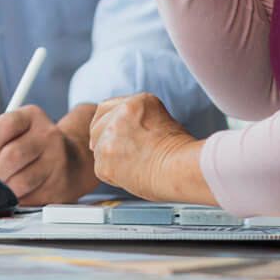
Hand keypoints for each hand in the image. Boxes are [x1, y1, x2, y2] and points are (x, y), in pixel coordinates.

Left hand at [0, 103, 99, 203]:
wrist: (69, 161)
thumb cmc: (27, 146)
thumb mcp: (5, 134)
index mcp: (30, 116)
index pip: (5, 126)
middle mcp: (47, 135)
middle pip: (13, 156)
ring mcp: (57, 160)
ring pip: (23, 181)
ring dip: (4, 189)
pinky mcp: (60, 185)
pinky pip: (32, 199)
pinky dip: (17, 201)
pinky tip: (15, 195)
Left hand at [87, 93, 212, 203]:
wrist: (182, 171)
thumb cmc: (181, 153)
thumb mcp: (162, 121)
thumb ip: (139, 121)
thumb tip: (127, 132)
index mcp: (136, 102)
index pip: (106, 108)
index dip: (107, 123)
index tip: (111, 133)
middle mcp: (119, 116)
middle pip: (97, 128)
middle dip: (105, 141)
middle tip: (121, 155)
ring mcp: (108, 138)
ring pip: (99, 149)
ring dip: (112, 159)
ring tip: (135, 168)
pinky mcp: (104, 161)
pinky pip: (102, 169)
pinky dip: (114, 176)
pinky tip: (132, 177)